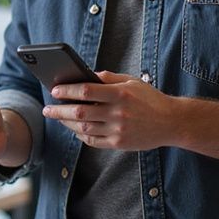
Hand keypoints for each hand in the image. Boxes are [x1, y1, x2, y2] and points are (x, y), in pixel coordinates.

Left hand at [44, 71, 176, 150]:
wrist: (172, 122)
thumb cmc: (150, 99)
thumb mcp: (131, 82)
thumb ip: (108, 78)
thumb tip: (85, 75)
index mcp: (120, 94)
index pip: (86, 90)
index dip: (68, 90)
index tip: (55, 90)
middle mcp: (118, 113)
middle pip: (80, 112)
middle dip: (59, 110)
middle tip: (47, 108)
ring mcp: (118, 130)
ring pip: (83, 128)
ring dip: (66, 123)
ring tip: (58, 117)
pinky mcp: (119, 143)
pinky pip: (93, 141)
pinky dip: (80, 135)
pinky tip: (75, 129)